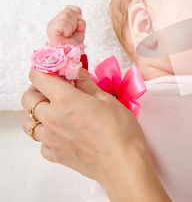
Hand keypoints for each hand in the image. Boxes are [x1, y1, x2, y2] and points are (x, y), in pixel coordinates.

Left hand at [21, 68, 146, 184]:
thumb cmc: (120, 131)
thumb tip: (76, 72)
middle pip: (28, 99)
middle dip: (38, 90)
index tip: (54, 70)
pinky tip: (62, 132)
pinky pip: (40, 143)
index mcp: (65, 100)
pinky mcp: (55, 154)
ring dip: (39, 114)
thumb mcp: (107, 99)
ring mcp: (51, 138)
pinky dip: (46, 136)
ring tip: (56, 112)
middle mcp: (52, 118)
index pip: (38, 77)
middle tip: (55, 89)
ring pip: (29, 122)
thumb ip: (87, 84)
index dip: (44, 69)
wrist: (123, 162)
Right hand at [46, 5, 85, 45]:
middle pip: (70, 10)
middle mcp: (54, 21)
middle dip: (76, 22)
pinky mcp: (51, 30)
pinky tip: (66, 35)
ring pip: (67, 15)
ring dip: (73, 26)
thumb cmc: (74, 43)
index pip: (71, 8)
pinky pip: (63, 23)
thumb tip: (78, 13)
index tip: (76, 28)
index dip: (77, 17)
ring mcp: (52, 25)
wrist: (71, 56)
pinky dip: (68, 29)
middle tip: (72, 32)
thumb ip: (78, 18)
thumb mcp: (79, 28)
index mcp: (60, 19)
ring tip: (70, 34)